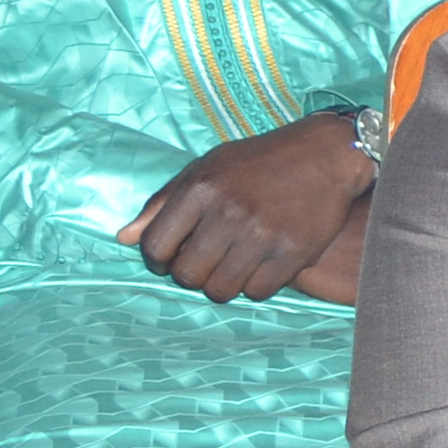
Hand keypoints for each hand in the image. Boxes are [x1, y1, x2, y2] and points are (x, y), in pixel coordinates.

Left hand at [120, 115, 374, 300]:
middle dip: (191, 276)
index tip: (170, 260)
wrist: (325, 155)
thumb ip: (163, 203)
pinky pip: (258, 292)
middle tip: (205, 265)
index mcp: (200, 188)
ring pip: (221, 290)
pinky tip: (260, 268)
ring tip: (231, 268)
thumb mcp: (205, 169)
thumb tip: (122, 239)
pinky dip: (255, 287)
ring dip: (222, 285)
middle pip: (187, 275)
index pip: (155, 247)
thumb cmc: (258, 161)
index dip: (157, 262)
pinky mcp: (294, 252)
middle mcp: (229, 212)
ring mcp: (262, 234)